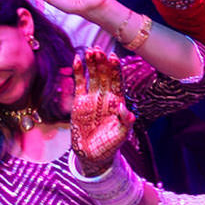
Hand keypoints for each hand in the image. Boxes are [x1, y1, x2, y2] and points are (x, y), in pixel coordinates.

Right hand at [68, 48, 133, 177]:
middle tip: (98, 49)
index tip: (113, 57)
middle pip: (105, 75)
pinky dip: (78, 73)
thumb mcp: (120, 135)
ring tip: (89, 51)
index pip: (117, 81)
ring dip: (91, 64)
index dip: (115, 70)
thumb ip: (125, 122)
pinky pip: (79, 84)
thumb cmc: (109, 145)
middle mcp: (105, 97)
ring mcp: (92, 98)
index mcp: (117, 102)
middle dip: (102, 63)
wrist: (92, 155)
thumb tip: (127, 109)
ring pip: (92, 77)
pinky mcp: (79, 103)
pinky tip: (77, 60)